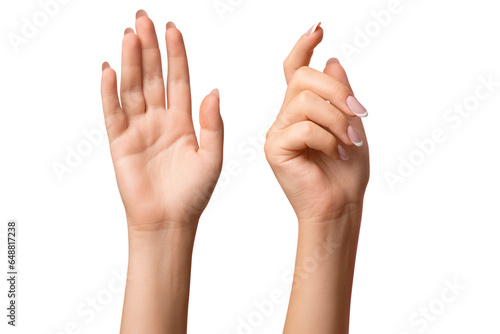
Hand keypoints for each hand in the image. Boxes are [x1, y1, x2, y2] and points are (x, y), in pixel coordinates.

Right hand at [100, 10, 222, 229]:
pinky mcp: (120, 142)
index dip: (176, 54)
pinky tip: (110, 69)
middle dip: (149, 48)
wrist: (170, 222)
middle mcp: (160, 120)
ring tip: (130, 35)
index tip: (172, 29)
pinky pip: (113, 112)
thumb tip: (213, 90)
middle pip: (153, 76)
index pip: (179, 79)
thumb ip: (213, 124)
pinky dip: (110, 91)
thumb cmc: (193, 194)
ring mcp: (139, 129)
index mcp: (184, 122)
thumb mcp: (212, 157)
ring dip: (131, 61)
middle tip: (144, 19)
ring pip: (133, 87)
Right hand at [265, 24, 368, 223]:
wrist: (340, 204)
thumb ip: (340, 95)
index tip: (318, 29)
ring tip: (349, 141)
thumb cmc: (345, 170)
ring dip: (336, 120)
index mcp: (303, 110)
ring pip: (305, 101)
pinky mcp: (274, 148)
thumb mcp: (351, 125)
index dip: (304, 47)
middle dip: (336, 91)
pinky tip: (335, 152)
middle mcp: (286, 116)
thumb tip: (332, 60)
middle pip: (303, 79)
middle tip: (358, 112)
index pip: (296, 71)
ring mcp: (278, 131)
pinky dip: (327, 138)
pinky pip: (303, 127)